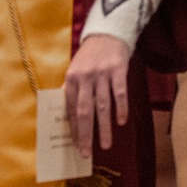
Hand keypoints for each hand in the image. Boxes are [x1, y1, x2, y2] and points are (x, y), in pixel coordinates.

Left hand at [65, 34, 130, 158]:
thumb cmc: (89, 57)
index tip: (75, 146)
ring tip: (106, 145)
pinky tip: (121, 122)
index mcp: (71, 79)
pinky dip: (121, 109)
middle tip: (86, 153)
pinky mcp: (118, 69)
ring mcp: (102, 74)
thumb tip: (65, 117)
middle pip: (84, 111)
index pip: (70, 109)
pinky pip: (120, 93)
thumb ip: (71, 91)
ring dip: (104, 127)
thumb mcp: (75, 70)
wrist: (107, 33)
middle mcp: (85, 77)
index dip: (73, 129)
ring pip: (103, 106)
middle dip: (85, 134)